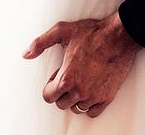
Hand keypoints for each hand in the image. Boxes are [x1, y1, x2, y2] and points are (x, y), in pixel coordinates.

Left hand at [23, 11, 139, 117]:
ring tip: (78, 81)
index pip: (48, 97)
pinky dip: (89, 105)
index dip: (49, 87)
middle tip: (67, 77)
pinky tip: (89, 90)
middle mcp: (80, 91)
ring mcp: (94, 96)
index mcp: (66, 78)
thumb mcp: (61, 31)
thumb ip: (40, 43)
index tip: (55, 77)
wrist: (118, 37)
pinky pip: (92, 112)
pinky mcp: (107, 98)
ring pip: (76, 108)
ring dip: (74, 98)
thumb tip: (26, 54)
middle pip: (61, 104)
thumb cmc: (91, 33)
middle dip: (60, 92)